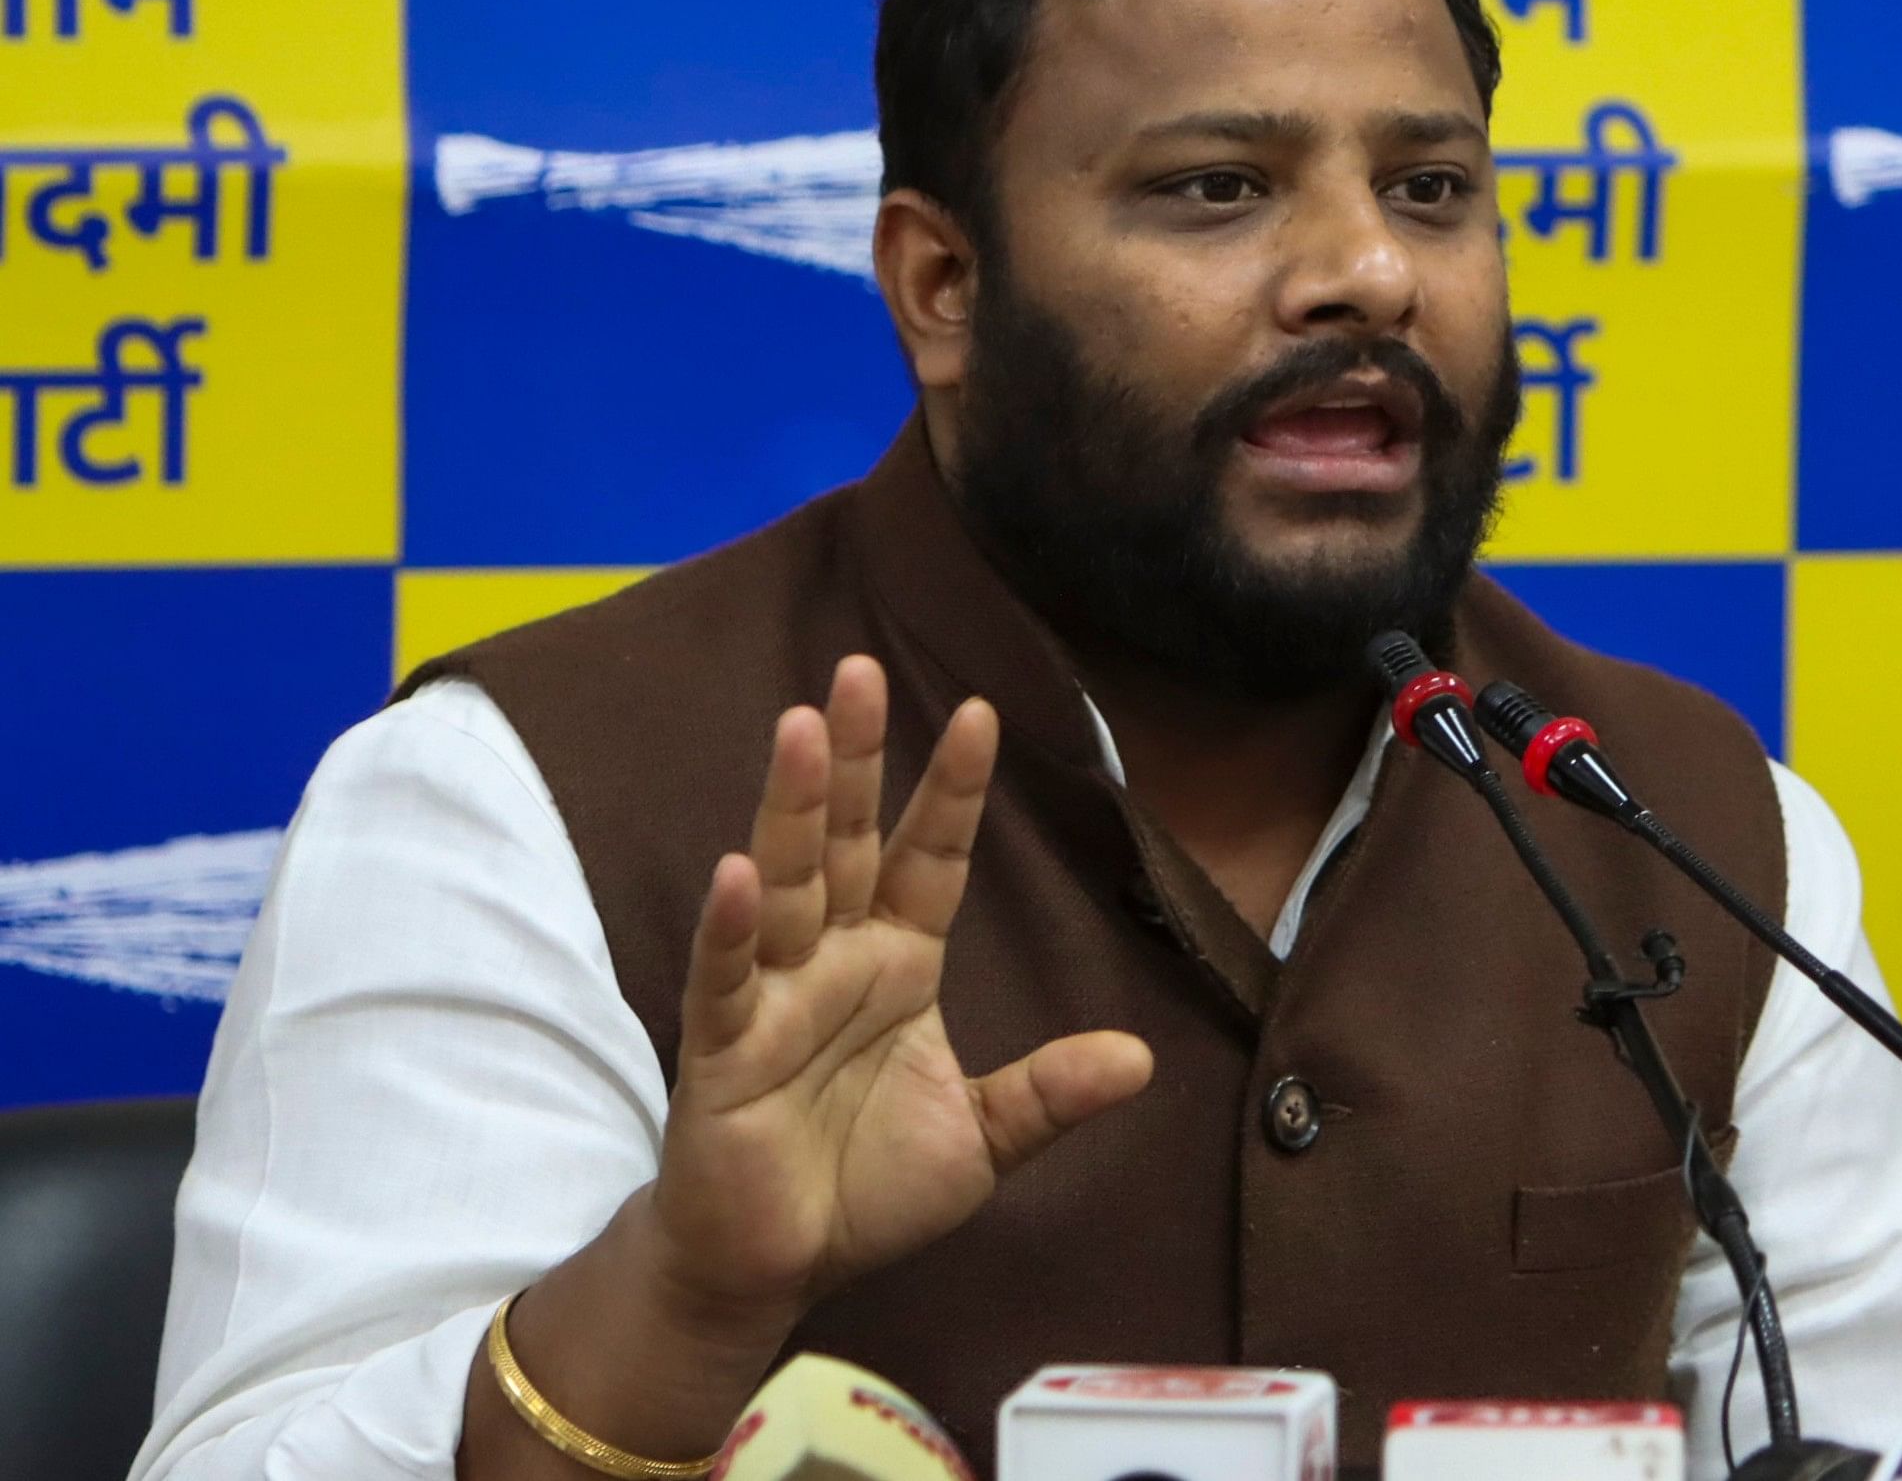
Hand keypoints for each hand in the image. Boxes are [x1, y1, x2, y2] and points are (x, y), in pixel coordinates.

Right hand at [643, 656, 1152, 1326]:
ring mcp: (775, 998)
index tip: (981, 712)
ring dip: (790, 809)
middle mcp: (835, 962)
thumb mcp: (981, 1136)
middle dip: (853, 760)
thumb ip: (1048, 1093)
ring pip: (784, 884)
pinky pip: (728, 979)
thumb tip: (1142, 1057)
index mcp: (899, 964)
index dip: (951, 791)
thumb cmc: (867, 1189)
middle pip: (846, 841)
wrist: (779, 1265)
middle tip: (857, 672)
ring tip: (799, 727)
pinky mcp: (723, 1051)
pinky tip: (737, 872)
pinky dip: (732, 928)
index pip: (930, 859)